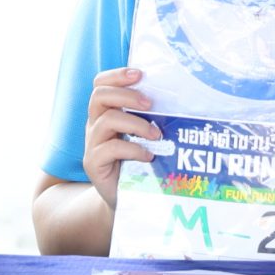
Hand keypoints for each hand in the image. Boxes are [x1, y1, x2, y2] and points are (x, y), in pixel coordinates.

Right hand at [82, 67, 158, 210]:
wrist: (127, 200)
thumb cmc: (140, 165)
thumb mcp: (143, 137)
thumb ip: (150, 119)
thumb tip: (183, 101)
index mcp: (105, 113)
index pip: (100, 84)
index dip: (117, 75)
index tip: (140, 74)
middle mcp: (94, 125)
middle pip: (99, 95)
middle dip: (127, 94)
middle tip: (150, 104)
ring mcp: (91, 144)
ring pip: (107, 120)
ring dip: (136, 123)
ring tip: (156, 135)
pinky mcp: (93, 163)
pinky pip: (110, 148)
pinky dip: (133, 148)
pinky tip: (148, 156)